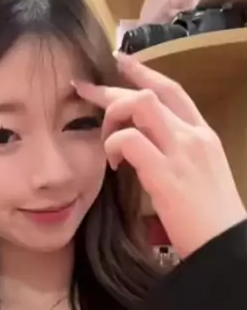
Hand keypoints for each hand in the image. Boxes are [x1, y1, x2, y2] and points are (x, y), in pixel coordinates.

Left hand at [74, 52, 246, 258]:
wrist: (226, 247)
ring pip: (140, 105)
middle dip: (112, 87)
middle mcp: (194, 137)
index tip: (121, 61)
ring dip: (113, 116)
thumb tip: (145, 151)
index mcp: (203, 137)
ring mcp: (182, 152)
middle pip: (150, 93)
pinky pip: (129, 141)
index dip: (144, 73)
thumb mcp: (200, 177)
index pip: (172, 91)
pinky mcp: (167, 174)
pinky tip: (112, 166)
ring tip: (104, 141)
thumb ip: (176, 158)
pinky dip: (113, 147)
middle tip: (83, 88)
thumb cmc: (211, 220)